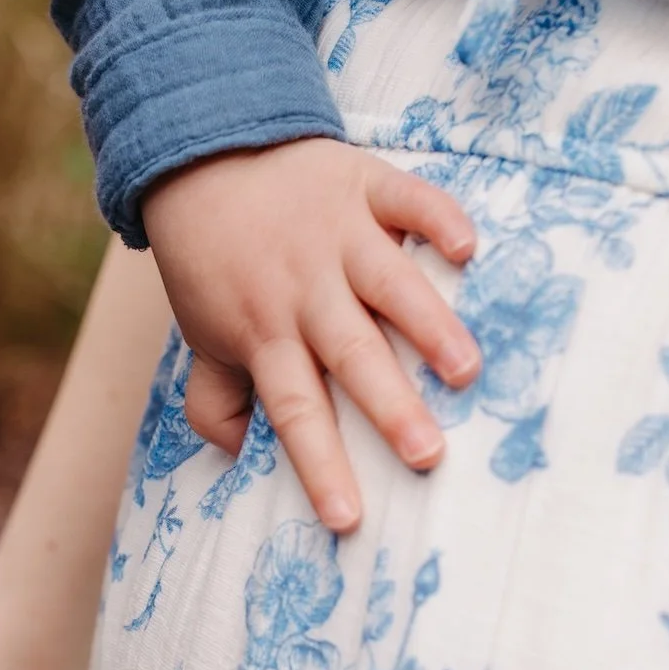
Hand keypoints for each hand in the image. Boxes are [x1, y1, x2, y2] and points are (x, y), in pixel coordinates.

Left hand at [142, 138, 480, 531]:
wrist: (204, 152)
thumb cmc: (212, 260)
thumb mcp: (201, 333)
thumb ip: (217, 401)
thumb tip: (242, 459)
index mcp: (265, 333)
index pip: (295, 411)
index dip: (321, 464)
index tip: (350, 517)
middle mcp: (304, 290)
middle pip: (350, 355)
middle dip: (389, 407)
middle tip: (428, 455)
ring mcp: (336, 236)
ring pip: (389, 285)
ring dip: (429, 325)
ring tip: (466, 369)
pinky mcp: (363, 183)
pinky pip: (408, 200)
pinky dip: (438, 220)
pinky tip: (467, 248)